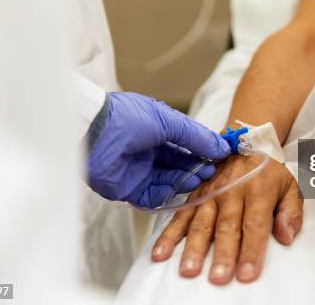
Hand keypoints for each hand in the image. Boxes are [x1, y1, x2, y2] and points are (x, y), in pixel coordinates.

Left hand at [87, 92, 230, 207]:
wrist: (92, 133)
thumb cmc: (128, 119)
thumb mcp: (168, 121)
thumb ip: (196, 136)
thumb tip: (222, 147)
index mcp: (156, 129)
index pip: (185, 142)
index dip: (203, 149)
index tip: (221, 156)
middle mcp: (149, 150)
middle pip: (179, 163)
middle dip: (196, 166)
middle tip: (211, 170)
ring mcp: (139, 170)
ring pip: (169, 180)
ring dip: (185, 179)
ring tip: (198, 177)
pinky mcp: (129, 188)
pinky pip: (153, 196)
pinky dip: (167, 193)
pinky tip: (178, 188)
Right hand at [151, 153, 302, 283]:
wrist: (244, 140)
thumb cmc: (269, 171)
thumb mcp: (291, 186)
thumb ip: (291, 212)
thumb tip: (285, 236)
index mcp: (258, 190)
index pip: (254, 225)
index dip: (250, 250)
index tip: (247, 273)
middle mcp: (232, 191)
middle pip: (226, 227)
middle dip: (222, 254)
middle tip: (218, 277)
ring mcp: (211, 193)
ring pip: (201, 224)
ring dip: (194, 248)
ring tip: (189, 269)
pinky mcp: (195, 195)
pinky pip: (181, 217)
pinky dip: (169, 235)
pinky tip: (161, 253)